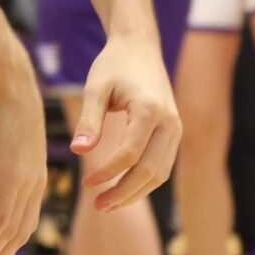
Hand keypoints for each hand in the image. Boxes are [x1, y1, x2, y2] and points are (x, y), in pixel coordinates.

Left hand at [70, 31, 181, 214]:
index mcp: (150, 111)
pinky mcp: (173, 132)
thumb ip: (89, 120)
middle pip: (150, 171)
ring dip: (135, 192)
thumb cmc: (113, 66)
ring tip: (107, 203)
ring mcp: (175, 129)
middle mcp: (169, 123)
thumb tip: (79, 152)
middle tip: (98, 206)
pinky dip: (144, 180)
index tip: (86, 183)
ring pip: (160, 173)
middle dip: (124, 192)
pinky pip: (162, 164)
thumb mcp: (95, 88)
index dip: (108, 173)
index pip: (130, 154)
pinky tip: (122, 188)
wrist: (139, 47)